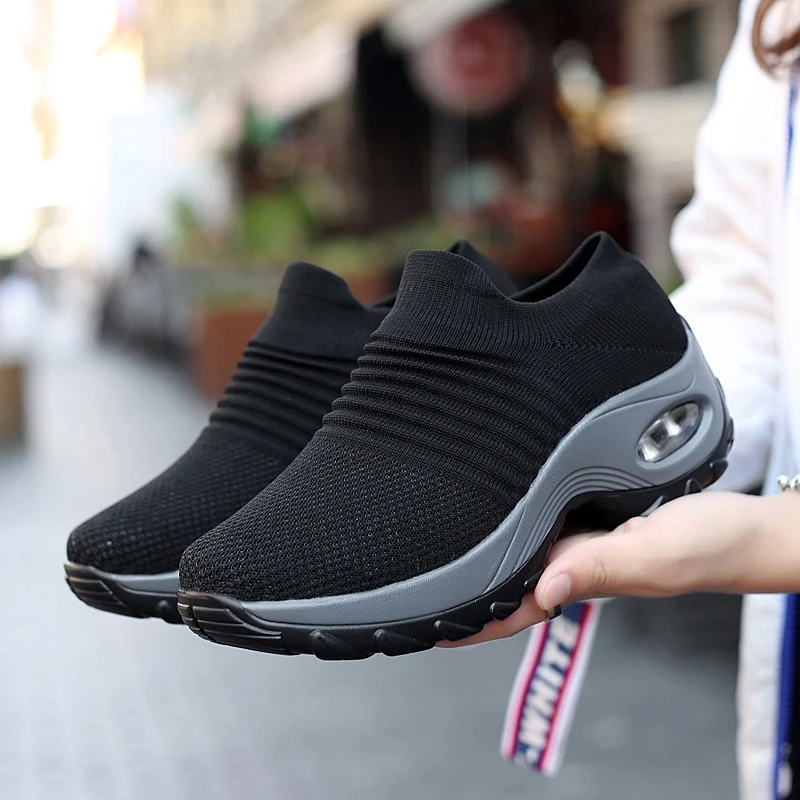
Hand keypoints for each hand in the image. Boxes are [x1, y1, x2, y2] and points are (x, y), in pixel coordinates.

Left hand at [440, 491, 767, 647]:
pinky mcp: (596, 517)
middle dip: (464, 585)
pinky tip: (503, 510)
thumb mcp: (656, 558)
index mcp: (582, 580)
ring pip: (525, 551)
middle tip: (415, 577)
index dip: (467, 619)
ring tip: (441, 544)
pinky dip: (521, 522)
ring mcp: (585, 541)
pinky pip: (549, 523)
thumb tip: (544, 588)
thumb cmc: (712, 548)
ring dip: (488, 553)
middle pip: (508, 580)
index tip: (423, 622)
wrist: (744, 526)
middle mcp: (576, 563)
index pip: (512, 609)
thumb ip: (602, 569)